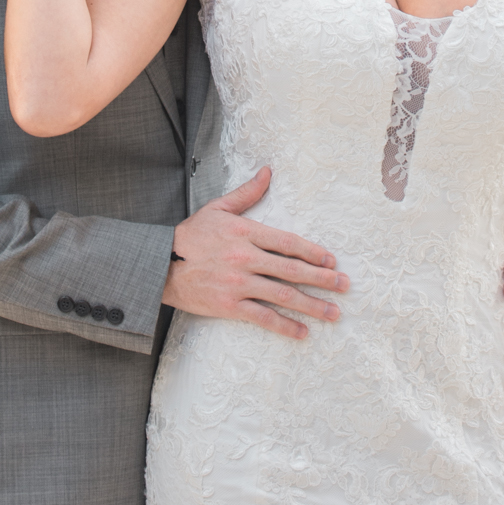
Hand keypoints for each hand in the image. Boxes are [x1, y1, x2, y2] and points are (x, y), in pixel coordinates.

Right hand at [164, 167, 347, 339]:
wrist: (159, 265)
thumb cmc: (189, 236)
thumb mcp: (218, 209)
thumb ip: (247, 193)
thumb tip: (268, 172)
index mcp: (246, 232)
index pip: (288, 242)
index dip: (313, 252)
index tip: (332, 260)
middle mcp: (245, 257)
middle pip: (292, 269)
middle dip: (322, 279)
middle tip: (344, 285)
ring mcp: (238, 283)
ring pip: (282, 295)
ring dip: (311, 305)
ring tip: (333, 312)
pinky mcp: (229, 305)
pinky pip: (262, 317)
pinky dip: (284, 325)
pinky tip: (303, 332)